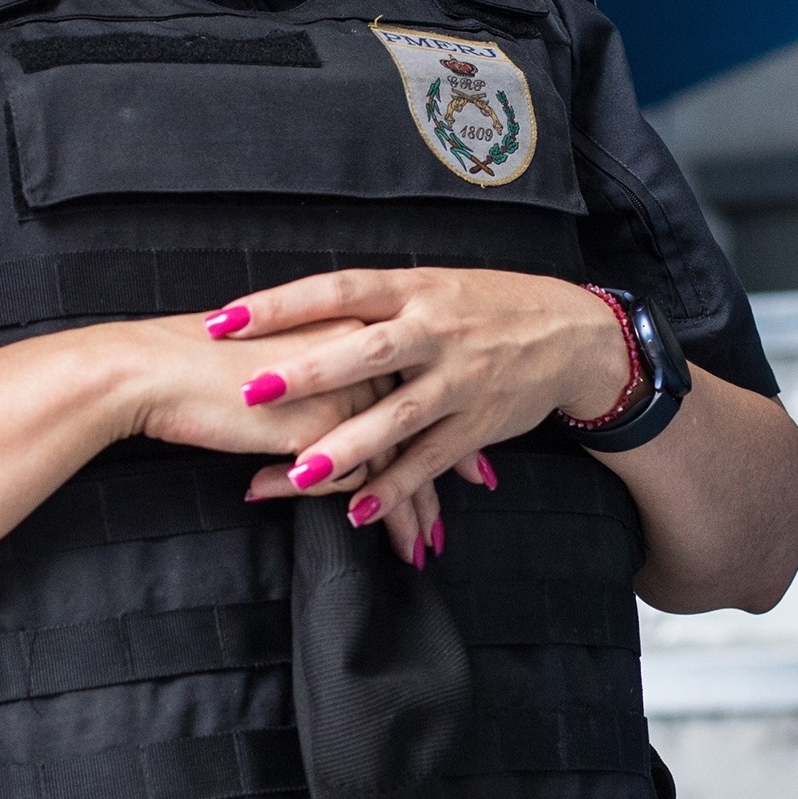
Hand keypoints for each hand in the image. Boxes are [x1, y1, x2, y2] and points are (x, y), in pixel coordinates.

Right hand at [99, 312, 442, 565]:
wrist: (154, 369)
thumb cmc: (203, 363)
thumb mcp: (277, 358)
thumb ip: (317, 372)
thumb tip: (338, 402)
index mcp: (351, 321)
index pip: (417, 371)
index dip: (447, 414)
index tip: (469, 453)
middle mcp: (360, 349)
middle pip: (424, 413)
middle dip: (450, 464)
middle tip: (474, 494)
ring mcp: (345, 387)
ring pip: (400, 455)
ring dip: (411, 508)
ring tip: (419, 546)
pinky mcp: (321, 428)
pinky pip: (360, 480)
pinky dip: (372, 513)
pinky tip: (375, 536)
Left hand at [205, 269, 630, 528]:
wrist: (572, 333)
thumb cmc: (484, 306)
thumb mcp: (431, 288)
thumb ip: (371, 306)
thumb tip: (291, 316)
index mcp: (415, 290)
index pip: (339, 290)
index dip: (281, 304)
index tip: (225, 319)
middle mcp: (436, 332)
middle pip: (366, 351)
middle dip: (309, 372)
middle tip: (253, 390)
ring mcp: (459, 381)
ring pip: (398, 415)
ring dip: (348, 446)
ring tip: (298, 472)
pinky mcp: (478, 426)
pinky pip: (431, 461)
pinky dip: (395, 487)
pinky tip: (357, 510)